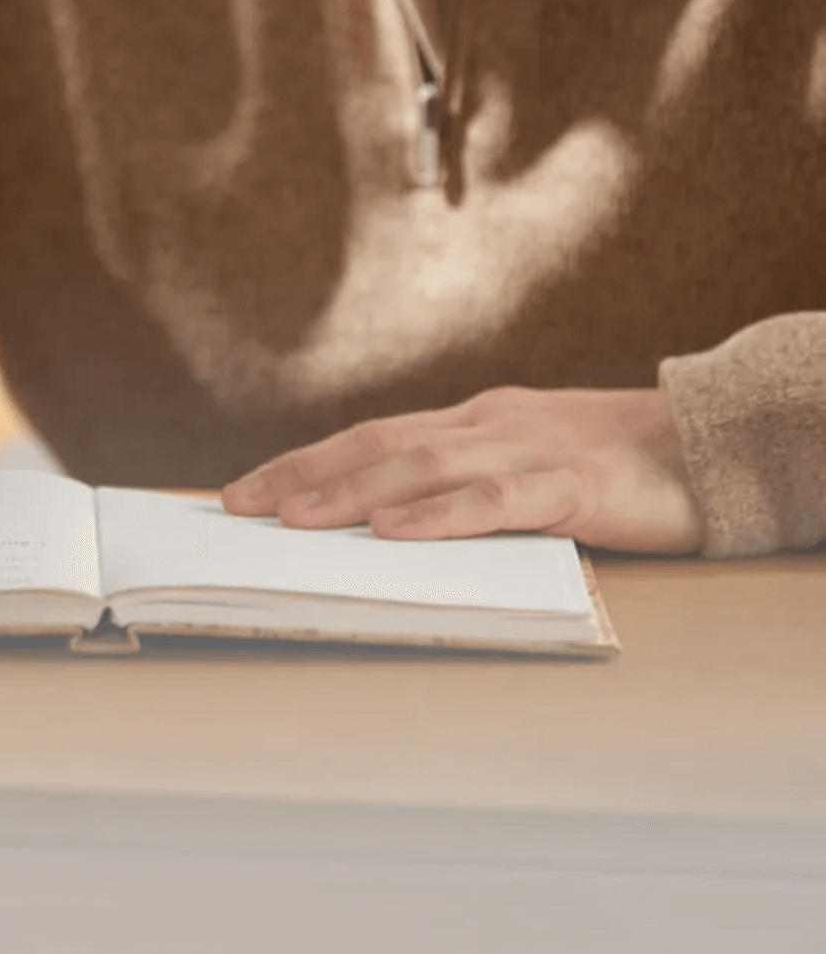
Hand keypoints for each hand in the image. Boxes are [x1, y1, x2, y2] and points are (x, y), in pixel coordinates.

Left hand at [222, 387, 703, 552]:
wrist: (714, 442)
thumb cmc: (615, 465)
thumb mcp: (525, 465)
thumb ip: (465, 485)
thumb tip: (388, 525)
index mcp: (472, 422)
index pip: (371, 437)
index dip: (306, 461)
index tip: (247, 488)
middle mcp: (487, 425)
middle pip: (377, 444)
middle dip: (303, 474)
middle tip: (239, 505)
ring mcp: (527, 450)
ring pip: (422, 467)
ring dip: (351, 493)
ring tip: (293, 521)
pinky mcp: (571, 485)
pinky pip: (495, 501)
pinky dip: (439, 515)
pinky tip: (393, 531)